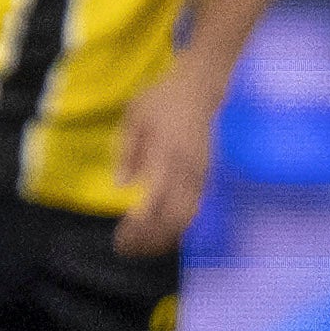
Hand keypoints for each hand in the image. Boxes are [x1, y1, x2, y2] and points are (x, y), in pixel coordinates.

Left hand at [112, 69, 223, 256]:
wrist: (202, 85)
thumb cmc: (163, 99)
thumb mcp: (135, 117)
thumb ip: (128, 152)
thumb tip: (123, 186)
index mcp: (167, 156)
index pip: (155, 204)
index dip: (139, 228)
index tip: (121, 237)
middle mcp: (188, 170)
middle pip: (174, 220)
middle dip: (151, 239)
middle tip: (128, 245)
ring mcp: (202, 173)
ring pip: (188, 217)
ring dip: (164, 235)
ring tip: (140, 242)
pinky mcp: (209, 173)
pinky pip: (196, 207)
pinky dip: (177, 223)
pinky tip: (159, 227)